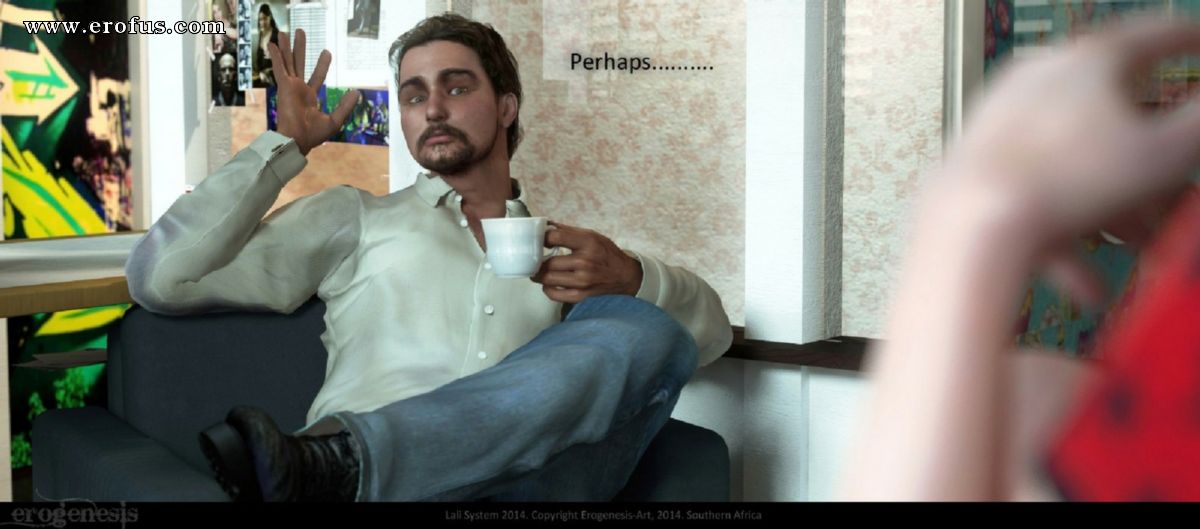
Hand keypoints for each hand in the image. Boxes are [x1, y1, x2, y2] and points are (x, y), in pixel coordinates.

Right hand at [269, 29, 358, 155]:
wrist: (298, 140)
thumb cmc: (314, 135)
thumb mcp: (335, 119)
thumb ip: (345, 106)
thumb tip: (357, 92)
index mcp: (309, 97)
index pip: (317, 76)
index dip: (322, 64)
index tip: (327, 51)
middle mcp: (298, 89)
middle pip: (299, 63)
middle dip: (300, 48)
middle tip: (301, 32)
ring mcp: (290, 87)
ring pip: (288, 62)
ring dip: (286, 47)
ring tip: (284, 31)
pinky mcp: (284, 87)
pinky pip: (279, 68)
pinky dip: (276, 56)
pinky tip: (273, 44)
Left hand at [531, 221, 642, 302]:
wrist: (625, 275)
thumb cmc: (608, 255)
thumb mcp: (592, 235)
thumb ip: (568, 231)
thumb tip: (546, 226)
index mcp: (588, 243)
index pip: (555, 238)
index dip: (542, 239)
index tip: (540, 241)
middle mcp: (585, 262)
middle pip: (548, 262)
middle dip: (538, 261)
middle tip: (536, 259)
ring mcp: (582, 281)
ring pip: (547, 279)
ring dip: (539, 275)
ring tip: (540, 270)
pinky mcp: (581, 295)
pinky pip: (554, 294)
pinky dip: (548, 289)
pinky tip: (550, 283)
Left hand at [938, 17, 1199, 301]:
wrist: (970, 226)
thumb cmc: (1068, 181)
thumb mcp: (1164, 153)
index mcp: (1087, 61)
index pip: (1153, 37)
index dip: (1187, 43)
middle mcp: (1036, 82)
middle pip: (1111, 117)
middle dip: (1153, 166)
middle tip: (1177, 196)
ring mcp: (1001, 125)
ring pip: (1075, 166)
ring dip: (1114, 211)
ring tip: (1140, 249)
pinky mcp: (976, 171)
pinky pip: (1033, 199)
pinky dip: (1065, 238)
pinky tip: (1088, 288)